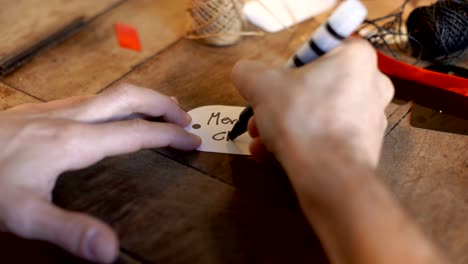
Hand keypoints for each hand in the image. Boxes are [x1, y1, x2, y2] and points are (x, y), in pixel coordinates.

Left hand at [0, 84, 200, 262]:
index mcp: (74, 142)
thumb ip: (70, 231)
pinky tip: (112, 113)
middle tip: (185, 118)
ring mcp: (54, 109)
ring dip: (142, 99)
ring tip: (162, 109)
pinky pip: (91, 98)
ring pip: (109, 94)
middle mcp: (70, 118)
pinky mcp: (41, 110)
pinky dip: (117, 102)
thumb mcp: (24, 216)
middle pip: (128, 98)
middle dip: (162, 105)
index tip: (193, 141)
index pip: (135, 133)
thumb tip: (111, 251)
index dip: (168, 136)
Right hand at [231, 38, 448, 263]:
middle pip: (313, 87)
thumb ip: (248, 72)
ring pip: (317, 114)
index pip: (316, 50)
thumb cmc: (301, 119)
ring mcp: (370, 118)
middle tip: (258, 117)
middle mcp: (371, 84)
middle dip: (278, 104)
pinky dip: (301, 141)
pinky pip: (326, 136)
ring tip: (260, 140)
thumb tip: (243, 73)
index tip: (272, 84)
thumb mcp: (262, 86)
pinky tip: (272, 154)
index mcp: (355, 58)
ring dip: (283, 124)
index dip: (287, 68)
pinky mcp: (364, 146)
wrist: (330, 177)